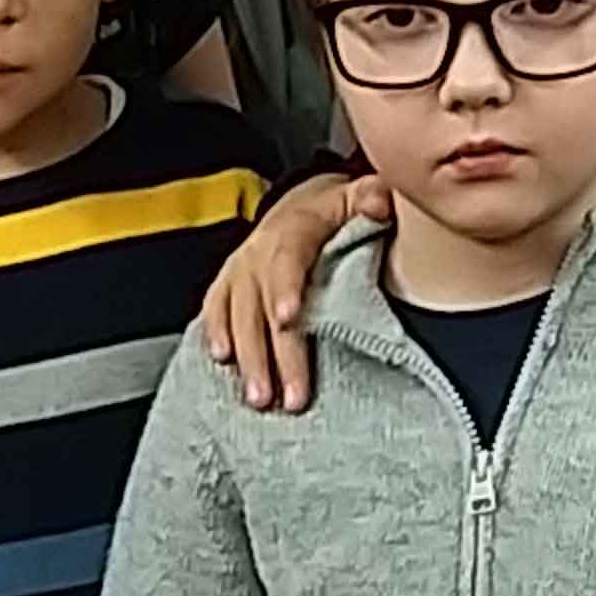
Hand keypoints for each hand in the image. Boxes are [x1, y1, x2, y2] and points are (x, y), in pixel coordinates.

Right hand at [196, 172, 391, 413]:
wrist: (297, 206)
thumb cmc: (331, 212)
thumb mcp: (355, 196)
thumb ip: (370, 198)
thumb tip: (380, 203)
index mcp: (292, 231)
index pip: (287, 260)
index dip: (285, 289)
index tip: (289, 319)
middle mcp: (259, 253)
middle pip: (262, 306)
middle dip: (272, 353)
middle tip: (287, 396)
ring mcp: (240, 272)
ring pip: (238, 318)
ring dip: (247, 360)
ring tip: (259, 399)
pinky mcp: (227, 287)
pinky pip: (216, 312)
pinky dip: (215, 336)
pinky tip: (221, 365)